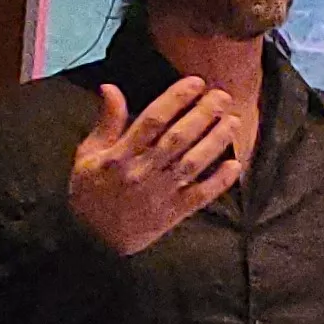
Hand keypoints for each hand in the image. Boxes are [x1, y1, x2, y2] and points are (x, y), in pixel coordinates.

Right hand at [66, 78, 247, 256]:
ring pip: (193, 163)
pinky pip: (200, 196)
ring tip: (233, 121)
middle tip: (222, 96)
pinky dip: (218, 182)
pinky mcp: (173, 213)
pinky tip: (235, 165)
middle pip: (178, 138)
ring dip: (215, 142)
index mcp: (121, 155)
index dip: (176, 98)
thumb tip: (110, 87)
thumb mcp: (88, 155)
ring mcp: (160, 193)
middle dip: (203, 114)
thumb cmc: (89, 192)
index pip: (152, 120)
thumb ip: (106, 122)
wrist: (92, 241)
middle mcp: (143, 171)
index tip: (196, 83)